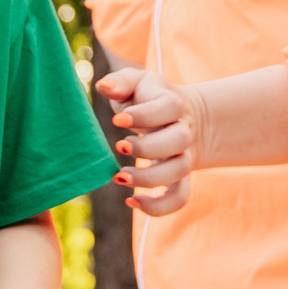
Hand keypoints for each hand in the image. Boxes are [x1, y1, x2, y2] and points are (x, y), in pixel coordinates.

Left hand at [98, 64, 196, 216]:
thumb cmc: (149, 97)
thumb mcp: (136, 83)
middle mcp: (184, 131)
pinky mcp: (179, 178)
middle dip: (148, 147)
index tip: (117, 120)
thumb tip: (104, 86)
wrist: (181, 116)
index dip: (145, 115)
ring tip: (119, 177)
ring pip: (179, 171)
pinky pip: (180, 198)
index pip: (169, 107)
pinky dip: (159, 206)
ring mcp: (184, 157)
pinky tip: (131, 201)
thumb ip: (120, 82)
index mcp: (174, 103)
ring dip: (149, 178)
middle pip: (179, 140)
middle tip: (120, 146)